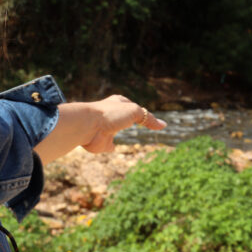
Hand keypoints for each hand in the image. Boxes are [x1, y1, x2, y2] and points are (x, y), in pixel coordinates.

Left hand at [34, 94, 166, 162]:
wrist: (88, 126)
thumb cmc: (110, 114)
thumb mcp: (133, 111)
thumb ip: (147, 118)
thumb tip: (163, 125)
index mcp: (118, 103)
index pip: (132, 106)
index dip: (140, 110)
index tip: (147, 116)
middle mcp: (112, 115)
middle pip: (123, 118)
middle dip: (128, 119)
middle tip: (139, 122)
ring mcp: (106, 129)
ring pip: (115, 130)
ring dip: (118, 132)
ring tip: (123, 132)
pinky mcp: (103, 143)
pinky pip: (109, 145)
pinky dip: (111, 147)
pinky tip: (114, 147)